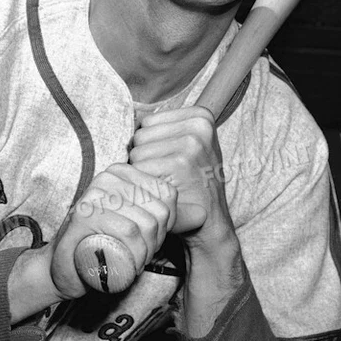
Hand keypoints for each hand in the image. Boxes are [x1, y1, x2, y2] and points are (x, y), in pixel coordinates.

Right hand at [46, 164, 177, 299]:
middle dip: (156, 241)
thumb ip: (166, 216)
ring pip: (146, 224)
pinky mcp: (84, 215)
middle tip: (138, 254)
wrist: (62, 268)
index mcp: (123, 172)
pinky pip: (129, 232)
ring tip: (128, 259)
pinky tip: (124, 263)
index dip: (166, 224)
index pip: (168, 194)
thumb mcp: (139, 225)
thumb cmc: (104, 245)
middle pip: (159, 210)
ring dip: (144, 252)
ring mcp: (94, 194)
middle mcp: (108, 177)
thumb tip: (204, 213)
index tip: (149, 239)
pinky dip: (134, 254)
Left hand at [128, 106, 233, 246]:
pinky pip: (139, 170)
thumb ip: (165, 129)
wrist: (210, 224)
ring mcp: (191, 143)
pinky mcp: (180, 163)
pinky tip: (162, 193)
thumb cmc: (192, 184)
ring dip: (143, 173)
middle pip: (140, 136)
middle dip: (145, 158)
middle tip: (168, 176)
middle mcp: (199, 125)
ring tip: (166, 184)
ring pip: (136, 152)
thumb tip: (130, 116)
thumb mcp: (189, 148)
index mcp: (201, 116)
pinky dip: (143, 186)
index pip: (146, 123)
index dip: (151, 147)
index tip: (172, 161)